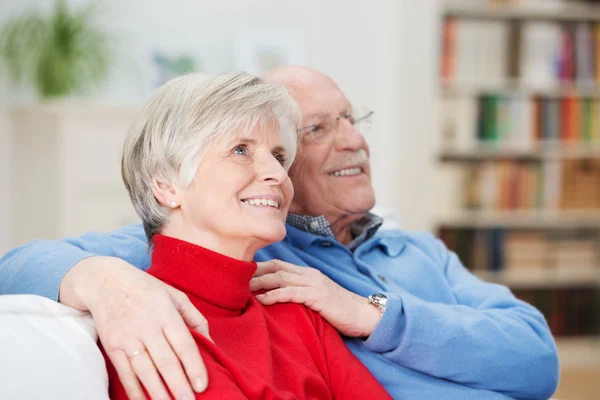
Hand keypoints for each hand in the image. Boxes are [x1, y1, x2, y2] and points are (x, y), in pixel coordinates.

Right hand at [60, 256, 209, 399]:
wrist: (105, 281)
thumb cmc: (146, 289)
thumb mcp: (175, 295)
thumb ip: (194, 317)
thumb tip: (210, 342)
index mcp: (166, 312)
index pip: (183, 344)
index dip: (194, 366)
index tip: (202, 385)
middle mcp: (147, 326)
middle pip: (166, 361)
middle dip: (179, 385)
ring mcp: (128, 337)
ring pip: (146, 371)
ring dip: (159, 393)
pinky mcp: (113, 346)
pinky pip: (125, 373)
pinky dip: (135, 390)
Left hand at [250, 259, 380, 337]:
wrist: (364, 315)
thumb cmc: (339, 311)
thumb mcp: (316, 299)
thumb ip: (299, 295)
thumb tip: (277, 300)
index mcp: (307, 274)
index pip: (278, 264)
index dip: (258, 267)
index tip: (239, 274)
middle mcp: (309, 274)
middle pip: (275, 267)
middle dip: (254, 272)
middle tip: (233, 279)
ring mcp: (314, 283)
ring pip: (281, 278)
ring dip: (259, 283)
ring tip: (241, 289)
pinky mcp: (318, 296)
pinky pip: (292, 293)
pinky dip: (275, 295)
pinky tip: (262, 300)